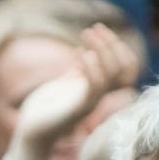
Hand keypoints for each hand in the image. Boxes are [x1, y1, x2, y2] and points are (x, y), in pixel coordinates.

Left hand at [2, 23, 137, 159]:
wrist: (31, 131)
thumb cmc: (45, 108)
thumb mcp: (65, 83)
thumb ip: (77, 70)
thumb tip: (83, 52)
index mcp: (100, 90)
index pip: (127, 68)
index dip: (119, 46)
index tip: (99, 30)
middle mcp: (100, 97)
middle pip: (125, 69)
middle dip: (112, 44)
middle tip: (93, 28)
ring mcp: (91, 103)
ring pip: (113, 74)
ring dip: (102, 49)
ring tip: (85, 33)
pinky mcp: (78, 109)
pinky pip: (95, 87)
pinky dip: (91, 66)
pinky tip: (78, 53)